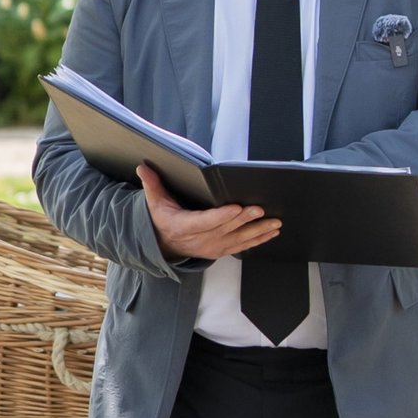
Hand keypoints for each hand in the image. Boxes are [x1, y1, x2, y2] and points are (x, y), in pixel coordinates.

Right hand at [139, 164, 280, 260]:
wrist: (164, 243)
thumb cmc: (163, 219)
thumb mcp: (154, 202)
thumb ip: (151, 184)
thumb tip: (143, 166)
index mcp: (183, 226)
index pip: (205, 221)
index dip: (222, 216)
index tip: (237, 208)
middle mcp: (200, 240)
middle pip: (226, 229)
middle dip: (245, 220)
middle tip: (261, 209)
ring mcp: (212, 247)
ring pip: (238, 240)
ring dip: (258, 231)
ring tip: (274, 223)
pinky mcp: (221, 250)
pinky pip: (242, 247)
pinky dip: (258, 240)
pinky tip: (271, 233)